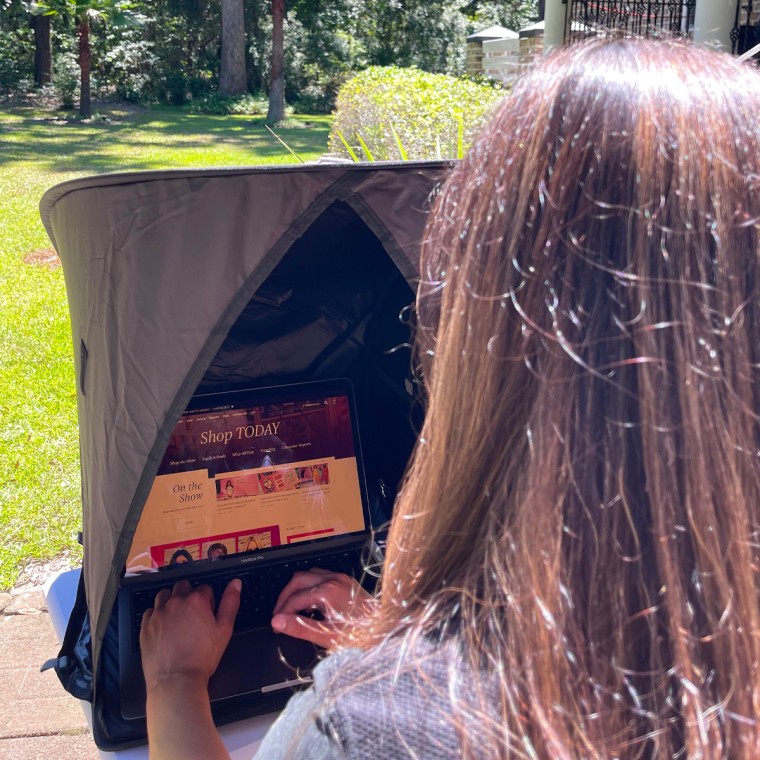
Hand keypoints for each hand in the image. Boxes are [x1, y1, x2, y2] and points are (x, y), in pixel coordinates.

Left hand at [140, 579, 240, 695]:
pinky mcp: (146, 625)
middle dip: (189, 595)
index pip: (205, 588)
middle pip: (183, 586)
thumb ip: (230, 602)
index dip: (208, 600)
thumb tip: (235, 584)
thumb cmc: (201, 657)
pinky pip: (150, 610)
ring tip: (178, 618)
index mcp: (196, 601)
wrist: (176, 680)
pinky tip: (164, 627)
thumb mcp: (224, 629)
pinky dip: (157, 614)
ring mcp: (158, 613)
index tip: (207, 613)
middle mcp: (175, 602)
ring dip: (171, 600)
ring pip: (164, 594)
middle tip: (193, 614)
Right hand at [271, 568, 371, 648]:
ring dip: (297, 589)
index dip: (282, 612)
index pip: (295, 598)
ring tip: (291, 608)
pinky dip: (310, 586)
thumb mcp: (327, 636)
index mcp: (328, 591)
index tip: (277, 624)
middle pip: (298, 579)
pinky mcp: (346, 581)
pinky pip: (321, 576)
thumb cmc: (361, 635)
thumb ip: (300, 628)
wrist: (386, 630)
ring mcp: (341, 578)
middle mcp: (334, 579)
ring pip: (309, 575)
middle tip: (279, 614)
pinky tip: (309, 602)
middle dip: (285, 596)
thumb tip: (278, 622)